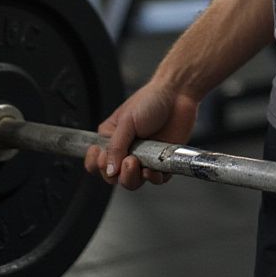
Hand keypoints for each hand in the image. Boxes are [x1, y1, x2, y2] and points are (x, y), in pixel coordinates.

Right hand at [83, 81, 198, 189]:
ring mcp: (144, 158)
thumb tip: (109, 170)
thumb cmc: (151, 100)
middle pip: (114, 178)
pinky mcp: (161, 162)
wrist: (178, 94)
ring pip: (133, 182)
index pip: (96, 163)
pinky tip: (153, 169)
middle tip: (128, 160)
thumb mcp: (127, 120)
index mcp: (112, 139)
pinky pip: (156, 180)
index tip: (103, 159)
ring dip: (133, 178)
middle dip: (118, 175)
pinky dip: (154, 178)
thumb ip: (116, 146)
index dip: (98, 166)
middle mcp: (126, 151)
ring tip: (138, 163)